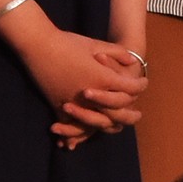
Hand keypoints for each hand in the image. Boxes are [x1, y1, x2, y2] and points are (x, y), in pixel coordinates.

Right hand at [19, 25, 143, 137]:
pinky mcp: (59, 106)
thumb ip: (117, 53)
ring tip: (116, 127)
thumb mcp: (95, 44)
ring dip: (107, 126)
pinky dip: (76, 134)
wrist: (38, 45)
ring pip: (96, 123)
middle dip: (131, 115)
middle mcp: (92, 95)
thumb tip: (132, 61)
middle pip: (118, 112)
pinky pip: (71, 125)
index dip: (140, 86)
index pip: (130, 88)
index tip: (144, 84)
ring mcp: (75, 103)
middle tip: (138, 115)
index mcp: (103, 78)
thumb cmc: (67, 42)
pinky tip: (81, 139)